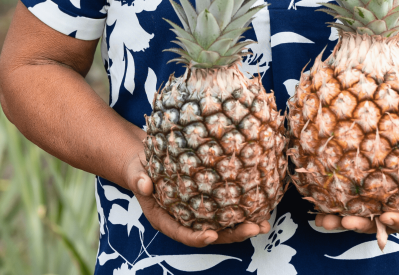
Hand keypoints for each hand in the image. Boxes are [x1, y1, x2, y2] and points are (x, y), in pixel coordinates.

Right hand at [124, 152, 270, 247]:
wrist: (146, 161)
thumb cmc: (139, 168)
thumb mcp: (135, 172)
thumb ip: (138, 180)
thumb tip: (144, 185)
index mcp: (165, 219)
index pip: (182, 234)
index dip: (197, 238)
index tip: (212, 235)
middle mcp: (184, 220)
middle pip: (210, 234)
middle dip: (232, 235)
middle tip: (253, 229)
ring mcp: (197, 213)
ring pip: (222, 226)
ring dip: (243, 227)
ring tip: (264, 224)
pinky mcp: (207, 202)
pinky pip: (225, 210)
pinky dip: (242, 210)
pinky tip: (261, 206)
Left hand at [313, 166, 398, 249]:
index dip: (398, 221)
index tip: (386, 216)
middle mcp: (397, 215)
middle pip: (378, 225)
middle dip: (361, 225)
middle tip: (345, 222)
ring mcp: (378, 208)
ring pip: (359, 218)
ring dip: (339, 220)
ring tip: (321, 220)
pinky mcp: (364, 199)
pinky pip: (348, 205)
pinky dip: (332, 207)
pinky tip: (315, 207)